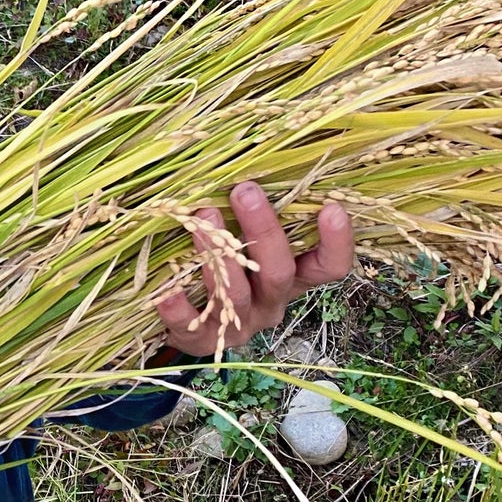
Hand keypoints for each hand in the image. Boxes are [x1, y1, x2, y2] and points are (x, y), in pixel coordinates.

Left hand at [154, 183, 353, 357]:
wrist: (190, 323)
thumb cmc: (227, 266)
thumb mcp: (249, 242)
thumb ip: (258, 215)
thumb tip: (252, 162)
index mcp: (292, 278)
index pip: (329, 267)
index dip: (336, 243)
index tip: (331, 207)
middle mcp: (271, 303)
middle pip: (279, 273)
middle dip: (263, 230)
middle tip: (245, 190)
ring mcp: (239, 324)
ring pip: (237, 295)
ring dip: (221, 257)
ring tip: (202, 218)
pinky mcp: (203, 339)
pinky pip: (192, 325)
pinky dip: (178, 308)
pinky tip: (166, 292)